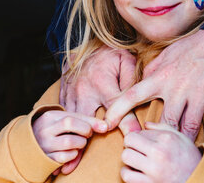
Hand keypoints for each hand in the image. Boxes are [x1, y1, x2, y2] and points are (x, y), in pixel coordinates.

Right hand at [32, 110, 106, 168]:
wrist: (27, 145)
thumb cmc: (53, 130)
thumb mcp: (62, 119)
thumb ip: (82, 119)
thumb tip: (105, 126)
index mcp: (50, 116)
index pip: (74, 116)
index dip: (91, 122)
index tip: (104, 127)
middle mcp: (45, 129)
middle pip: (70, 124)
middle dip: (85, 130)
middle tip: (87, 134)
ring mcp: (44, 144)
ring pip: (69, 142)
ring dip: (80, 143)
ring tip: (80, 143)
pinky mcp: (45, 158)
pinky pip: (64, 157)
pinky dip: (73, 155)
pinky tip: (72, 152)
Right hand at [59, 46, 141, 172]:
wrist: (87, 44)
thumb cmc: (112, 55)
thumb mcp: (126, 61)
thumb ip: (132, 81)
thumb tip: (141, 98)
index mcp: (103, 82)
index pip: (117, 106)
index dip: (127, 122)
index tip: (133, 136)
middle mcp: (85, 89)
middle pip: (86, 119)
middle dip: (86, 137)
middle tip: (84, 156)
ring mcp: (72, 93)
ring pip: (71, 120)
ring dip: (71, 138)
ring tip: (71, 159)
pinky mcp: (64, 95)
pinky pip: (62, 115)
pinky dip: (62, 130)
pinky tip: (63, 144)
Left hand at [105, 30, 203, 145]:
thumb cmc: (196, 44)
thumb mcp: (169, 52)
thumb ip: (153, 69)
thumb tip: (140, 80)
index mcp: (162, 76)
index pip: (132, 95)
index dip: (117, 111)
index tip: (106, 124)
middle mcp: (177, 88)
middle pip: (163, 122)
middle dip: (158, 137)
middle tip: (154, 149)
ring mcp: (199, 95)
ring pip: (187, 127)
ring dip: (183, 141)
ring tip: (180, 151)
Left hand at [121, 122, 201, 182]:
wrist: (198, 179)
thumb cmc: (189, 158)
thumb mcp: (181, 137)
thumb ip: (162, 127)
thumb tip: (145, 124)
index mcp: (167, 139)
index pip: (140, 131)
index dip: (139, 136)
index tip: (143, 142)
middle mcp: (160, 153)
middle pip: (129, 141)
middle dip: (130, 144)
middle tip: (135, 149)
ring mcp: (154, 170)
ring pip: (126, 157)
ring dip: (128, 158)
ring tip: (135, 160)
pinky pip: (127, 176)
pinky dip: (127, 173)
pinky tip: (135, 171)